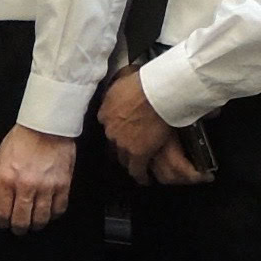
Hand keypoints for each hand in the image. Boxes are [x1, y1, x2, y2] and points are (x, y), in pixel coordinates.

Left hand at [0, 124, 77, 230]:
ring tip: (34, 222)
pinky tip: (48, 212)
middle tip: (19, 227)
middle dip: (18, 228)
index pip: (1, 212)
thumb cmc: (20, 140)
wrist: (46, 126)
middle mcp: (25, 186)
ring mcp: (46, 186)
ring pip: (40, 219)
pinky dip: (53, 215)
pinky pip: (58, 209)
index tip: (4, 223)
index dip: (1, 222)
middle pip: (21, 220)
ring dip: (36, 224)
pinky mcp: (63, 185)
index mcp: (5, 178)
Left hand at [96, 71, 201, 186]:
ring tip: (135, 168)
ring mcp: (123, 143)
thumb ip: (118, 88)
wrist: (155, 93)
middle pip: (112, 145)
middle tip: (126, 152)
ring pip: (123, 158)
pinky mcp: (138, 153)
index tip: (119, 132)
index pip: (106, 125)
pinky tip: (144, 179)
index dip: (114, 130)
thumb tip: (121, 84)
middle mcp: (110, 130)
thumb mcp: (122, 81)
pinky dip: (140, 175)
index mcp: (105, 112)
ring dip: (128, 163)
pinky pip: (137, 169)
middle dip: (118, 149)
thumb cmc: (142, 82)